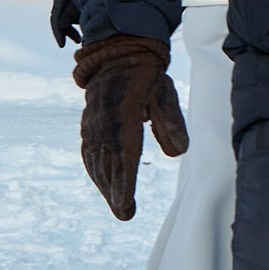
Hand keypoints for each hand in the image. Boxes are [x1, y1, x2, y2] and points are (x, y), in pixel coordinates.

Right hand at [73, 34, 187, 221]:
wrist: (117, 54)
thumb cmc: (146, 75)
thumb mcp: (163, 92)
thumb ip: (170, 121)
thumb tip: (179, 152)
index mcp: (123, 117)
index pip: (123, 156)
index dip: (123, 182)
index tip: (126, 204)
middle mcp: (103, 125)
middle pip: (107, 166)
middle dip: (115, 193)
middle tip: (126, 215)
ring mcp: (92, 126)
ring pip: (96, 163)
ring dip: (106, 186)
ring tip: (119, 207)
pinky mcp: (88, 126)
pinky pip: (89, 154)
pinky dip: (96, 172)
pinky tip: (103, 184)